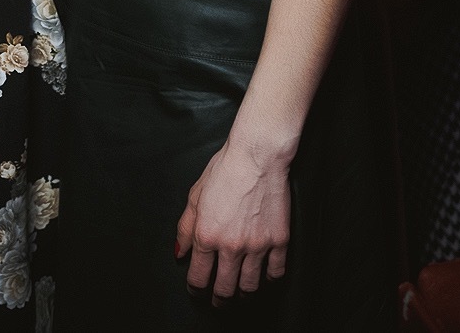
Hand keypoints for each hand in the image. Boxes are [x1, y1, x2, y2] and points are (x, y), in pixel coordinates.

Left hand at [175, 140, 290, 302]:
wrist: (257, 156)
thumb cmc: (224, 170)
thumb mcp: (195, 196)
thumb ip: (185, 228)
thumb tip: (180, 253)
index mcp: (207, 236)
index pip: (199, 277)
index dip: (195, 289)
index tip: (196, 291)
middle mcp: (231, 246)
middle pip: (225, 289)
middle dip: (218, 300)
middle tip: (218, 302)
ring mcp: (257, 246)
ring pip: (250, 286)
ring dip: (243, 295)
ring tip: (240, 295)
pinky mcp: (279, 241)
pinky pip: (276, 272)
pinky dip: (269, 279)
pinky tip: (264, 277)